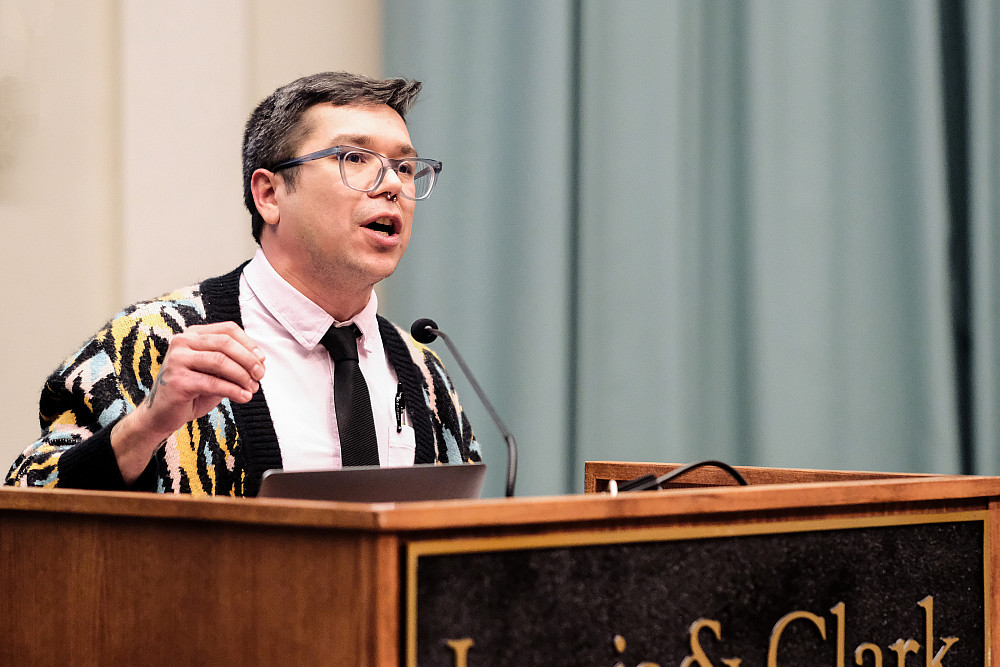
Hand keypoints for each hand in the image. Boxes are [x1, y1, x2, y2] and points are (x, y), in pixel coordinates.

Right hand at [111, 322, 265, 483]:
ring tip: (252, 388)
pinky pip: (213, 383)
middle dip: (248, 360)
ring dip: (242, 376)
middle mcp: (182, 342)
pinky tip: (243, 397)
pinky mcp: (177, 380)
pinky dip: (233, 390)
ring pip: (220, 361)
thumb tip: (260, 360)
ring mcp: (177, 360)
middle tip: (260, 375)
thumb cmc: (192, 392)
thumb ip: (233, 363)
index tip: (262, 360)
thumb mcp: (215, 373)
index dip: (249, 344)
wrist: (162, 415)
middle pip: (225, 343)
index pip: (227, 330)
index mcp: (192, 335)